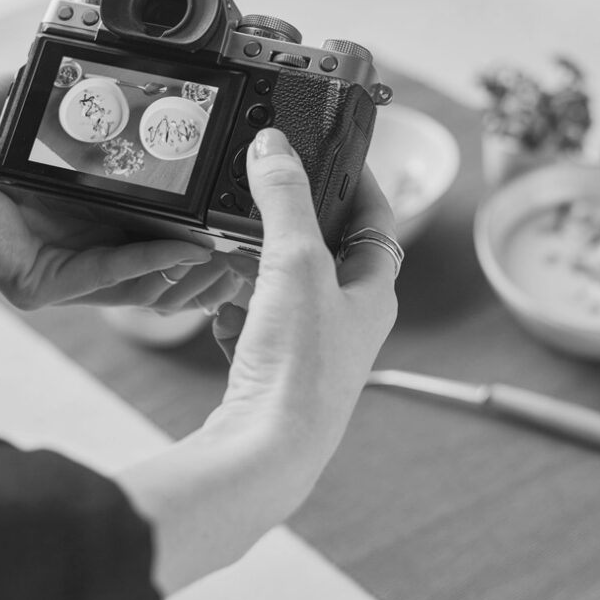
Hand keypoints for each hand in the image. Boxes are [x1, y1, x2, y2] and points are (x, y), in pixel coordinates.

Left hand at [0, 76, 248, 310]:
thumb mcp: (71, 123)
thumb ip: (120, 130)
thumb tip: (174, 109)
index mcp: (87, 221)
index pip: (154, 246)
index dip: (198, 245)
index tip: (239, 235)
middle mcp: (75, 254)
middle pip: (154, 278)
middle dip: (206, 272)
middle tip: (247, 256)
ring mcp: (56, 275)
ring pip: (136, 288)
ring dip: (186, 274)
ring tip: (226, 255)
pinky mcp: (36, 284)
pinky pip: (103, 277)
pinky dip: (147, 263)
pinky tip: (182, 249)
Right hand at [208, 128, 397, 454]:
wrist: (266, 452)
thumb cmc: (300, 366)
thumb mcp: (295, 264)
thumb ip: (284, 199)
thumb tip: (274, 146)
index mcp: (374, 293)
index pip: (377, 220)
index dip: (358, 180)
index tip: (335, 149)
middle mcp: (351, 323)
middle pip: (325, 254)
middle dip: (290, 227)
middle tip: (260, 198)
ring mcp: (313, 352)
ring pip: (285, 291)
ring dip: (257, 271)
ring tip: (231, 255)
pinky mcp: (277, 374)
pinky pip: (256, 329)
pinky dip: (238, 315)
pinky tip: (223, 318)